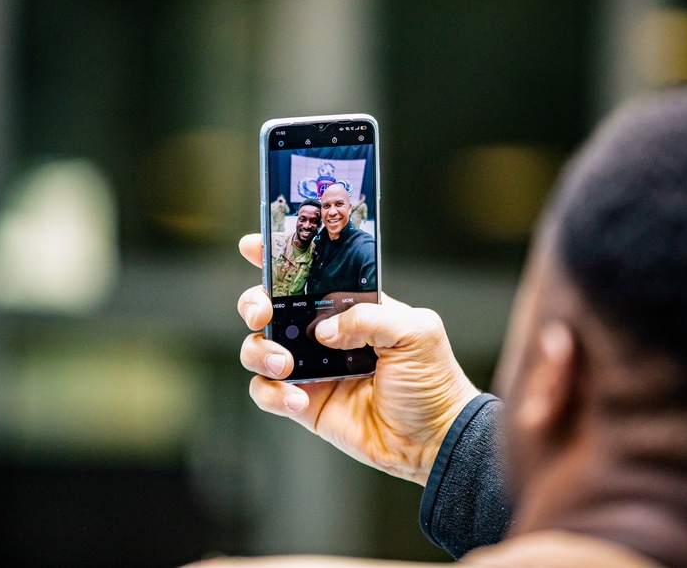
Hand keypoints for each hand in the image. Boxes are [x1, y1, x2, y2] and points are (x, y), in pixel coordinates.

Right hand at [237, 234, 479, 484]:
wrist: (432, 439)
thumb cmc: (433, 382)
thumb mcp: (415, 332)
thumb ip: (368, 317)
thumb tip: (322, 331)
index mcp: (352, 307)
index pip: (311, 274)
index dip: (279, 257)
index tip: (252, 246)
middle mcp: (325, 334)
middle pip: (271, 306)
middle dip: (254, 303)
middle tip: (263, 313)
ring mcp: (311, 368)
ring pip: (258, 348)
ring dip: (260, 351)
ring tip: (286, 366)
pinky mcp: (303, 402)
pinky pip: (267, 392)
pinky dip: (273, 394)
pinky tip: (299, 399)